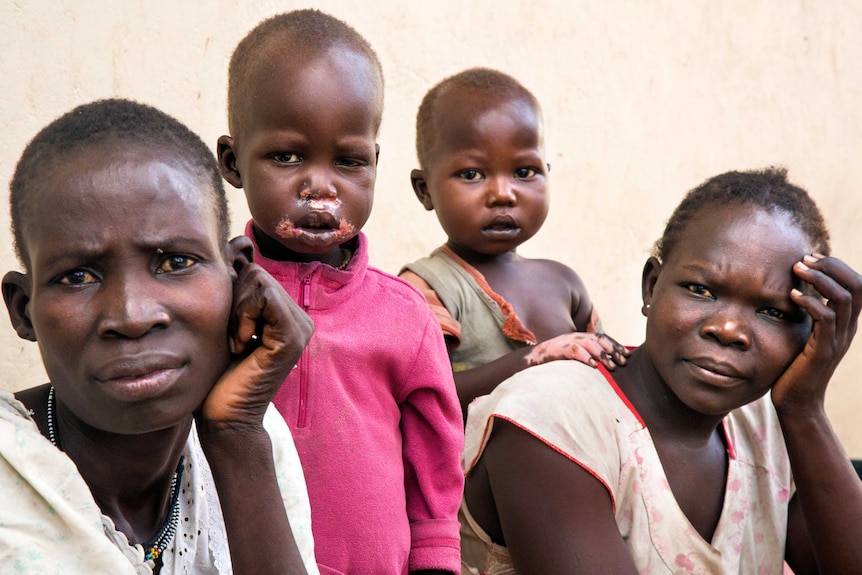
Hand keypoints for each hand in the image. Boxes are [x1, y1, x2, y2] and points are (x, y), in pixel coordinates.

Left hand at [198, 255, 312, 429]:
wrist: (222, 417)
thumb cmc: (216, 373)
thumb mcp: (223, 318)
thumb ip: (234, 283)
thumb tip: (240, 243)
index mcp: (285, 314)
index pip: (255, 272)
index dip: (232, 291)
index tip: (228, 329)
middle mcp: (299, 318)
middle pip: (256, 272)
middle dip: (233, 301)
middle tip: (231, 338)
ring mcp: (301, 327)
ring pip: (258, 280)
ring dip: (236, 311)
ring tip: (237, 343)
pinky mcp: (293, 336)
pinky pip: (263, 296)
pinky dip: (243, 315)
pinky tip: (241, 344)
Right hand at [525, 332, 628, 369]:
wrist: (530, 360)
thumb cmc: (553, 362)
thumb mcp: (573, 357)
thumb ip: (587, 357)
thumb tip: (605, 367)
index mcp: (580, 338)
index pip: (602, 338)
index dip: (615, 345)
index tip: (627, 356)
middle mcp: (575, 337)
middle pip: (598, 339)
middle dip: (612, 349)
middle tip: (623, 362)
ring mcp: (565, 341)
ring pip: (589, 343)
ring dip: (602, 354)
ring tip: (611, 366)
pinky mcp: (557, 349)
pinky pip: (574, 350)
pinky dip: (585, 357)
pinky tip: (593, 365)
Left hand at [772, 254, 861, 410]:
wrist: (797, 401)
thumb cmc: (795, 366)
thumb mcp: (805, 334)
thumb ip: (808, 314)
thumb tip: (794, 289)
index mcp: (845, 323)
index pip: (857, 285)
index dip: (837, 266)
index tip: (812, 257)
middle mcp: (847, 329)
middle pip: (857, 286)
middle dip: (832, 266)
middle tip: (804, 259)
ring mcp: (838, 340)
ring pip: (844, 298)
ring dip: (820, 279)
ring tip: (797, 269)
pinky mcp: (823, 350)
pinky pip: (826, 319)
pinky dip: (811, 302)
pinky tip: (792, 296)